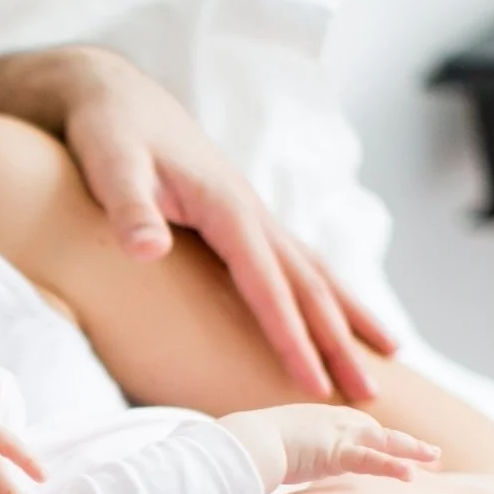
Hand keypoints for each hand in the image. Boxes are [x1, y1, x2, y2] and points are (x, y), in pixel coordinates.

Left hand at [29, 47, 397, 400]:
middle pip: (307, 283)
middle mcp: (251, 211)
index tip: (312, 386)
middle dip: (338, 342)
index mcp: (226, 206)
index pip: (266, 284)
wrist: (114, 96)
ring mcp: (251, 213)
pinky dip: (323, 292)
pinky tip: (338, 314)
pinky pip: (294, 262)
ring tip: (385, 357)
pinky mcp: (240, 217)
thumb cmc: (109, 134)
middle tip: (369, 397)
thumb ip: (128, 209)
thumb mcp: (110, 166)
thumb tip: (147, 250)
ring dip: (347, 317)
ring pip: (312, 271)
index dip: (290, 337)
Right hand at [219, 404, 440, 488]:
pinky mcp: (337, 451)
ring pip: (384, 442)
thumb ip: (278, 459)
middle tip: (431, 453)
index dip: (378, 440)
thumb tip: (266, 476)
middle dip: (404, 443)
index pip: (356, 430)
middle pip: (377, 433)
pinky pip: (371, 460)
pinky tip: (411, 475)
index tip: (395, 449)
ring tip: (434, 458)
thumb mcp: (268, 450)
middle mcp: (332, 421)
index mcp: (318, 420)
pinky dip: (392, 466)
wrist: (242, 443)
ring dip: (411, 450)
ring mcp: (337, 434)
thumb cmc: (246, 448)